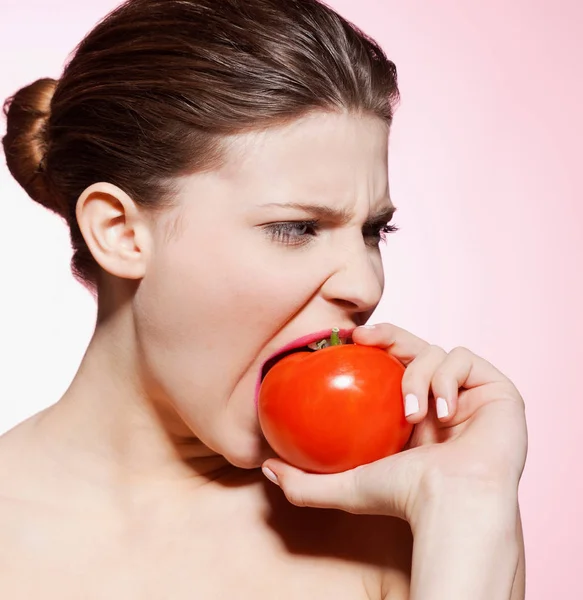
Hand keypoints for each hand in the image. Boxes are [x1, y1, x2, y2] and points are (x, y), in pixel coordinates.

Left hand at [261, 323, 527, 525]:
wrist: (453, 505)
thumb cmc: (403, 498)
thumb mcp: (343, 486)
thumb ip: (303, 482)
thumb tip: (266, 467)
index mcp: (412, 412)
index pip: (391, 364)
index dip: (373, 344)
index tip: (347, 338)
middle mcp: (440, 398)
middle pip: (414, 345)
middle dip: (390, 335)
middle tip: (366, 338)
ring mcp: (469, 393)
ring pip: (437, 351)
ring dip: (418, 375)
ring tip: (412, 414)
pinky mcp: (496, 389)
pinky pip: (465, 360)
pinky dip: (448, 378)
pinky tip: (441, 413)